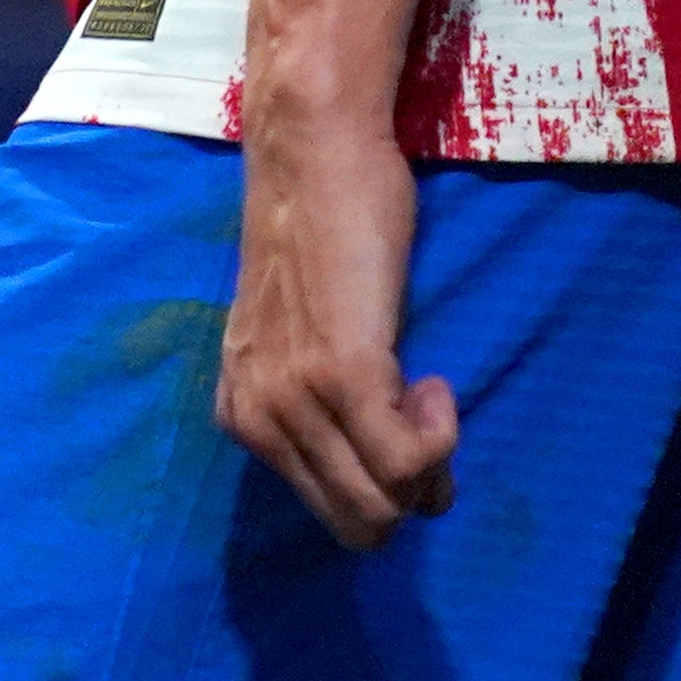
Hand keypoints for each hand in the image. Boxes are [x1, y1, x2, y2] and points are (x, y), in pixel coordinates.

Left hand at [220, 113, 457, 549]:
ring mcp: (296, 395)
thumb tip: (378, 472)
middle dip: (409, 493)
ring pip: (383, 503)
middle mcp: (257, 413)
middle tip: (423, 423)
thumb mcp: (291, 337)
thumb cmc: (316, 238)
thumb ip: (309, 400)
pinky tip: (431, 383)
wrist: (310, 158)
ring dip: (430, 464)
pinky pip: (408, 462)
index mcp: (241, 411)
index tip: (392, 423)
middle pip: (354, 522)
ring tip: (423, 395)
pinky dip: (439, 438)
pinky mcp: (344, 371)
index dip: (379, 485)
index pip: (321, 507)